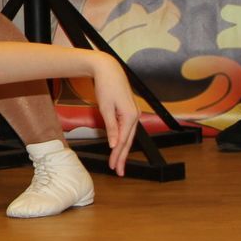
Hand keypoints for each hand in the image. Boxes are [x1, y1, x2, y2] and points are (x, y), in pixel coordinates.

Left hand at [87, 53, 140, 174]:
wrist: (108, 69)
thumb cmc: (105, 86)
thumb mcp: (105, 108)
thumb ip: (111, 127)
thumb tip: (114, 144)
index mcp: (130, 116)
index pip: (123, 140)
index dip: (118, 155)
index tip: (114, 167)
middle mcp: (135, 116)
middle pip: (128, 141)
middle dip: (122, 157)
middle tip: (118, 171)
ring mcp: (133, 113)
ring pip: (128, 136)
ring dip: (123, 149)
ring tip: (118, 162)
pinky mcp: (129, 110)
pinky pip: (127, 128)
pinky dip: (123, 139)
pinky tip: (119, 145)